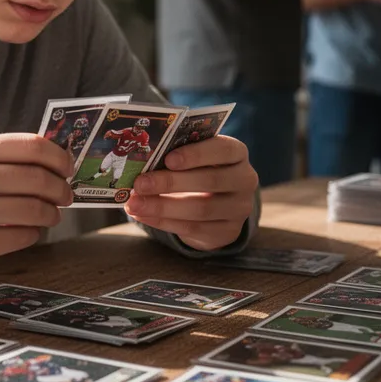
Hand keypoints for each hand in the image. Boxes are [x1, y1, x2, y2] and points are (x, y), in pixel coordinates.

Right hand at [0, 134, 73, 283]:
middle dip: (61, 188)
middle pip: (37, 178)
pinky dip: (34, 234)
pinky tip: (29, 231)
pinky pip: (22, 236)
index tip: (67, 167)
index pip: (30, 146)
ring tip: (50, 215)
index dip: (58, 157)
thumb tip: (52, 158)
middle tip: (66, 195)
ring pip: (34, 209)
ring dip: (51, 214)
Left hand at [125, 135, 256, 250]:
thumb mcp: (194, 159)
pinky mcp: (228, 232)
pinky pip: (194, 228)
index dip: (196, 154)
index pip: (223, 149)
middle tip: (140, 183)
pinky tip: (144, 215)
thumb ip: (176, 156)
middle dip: (170, 182)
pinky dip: (164, 222)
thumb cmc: (199, 171)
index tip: (168, 159)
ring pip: (201, 209)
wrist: (218, 205)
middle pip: (210, 181)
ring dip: (163, 206)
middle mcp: (245, 179)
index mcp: (237, 153)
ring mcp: (239, 209)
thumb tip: (141, 162)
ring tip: (135, 203)